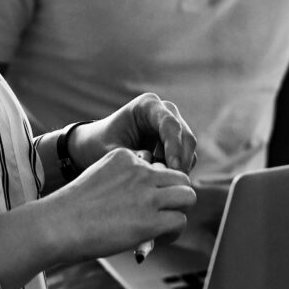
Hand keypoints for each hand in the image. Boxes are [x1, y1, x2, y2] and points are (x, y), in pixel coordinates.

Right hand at [39, 147, 195, 264]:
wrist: (57, 224)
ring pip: (187, 196)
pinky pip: (179, 221)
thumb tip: (141, 201)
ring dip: (179, 211)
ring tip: (164, 226)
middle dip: (175, 195)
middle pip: (180, 177)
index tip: (143, 202)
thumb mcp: (99, 178)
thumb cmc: (71, 208)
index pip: (158, 165)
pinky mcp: (150, 219)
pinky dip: (173, 232)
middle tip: (162, 214)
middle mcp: (140, 170)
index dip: (156, 185)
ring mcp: (147, 194)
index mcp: (126, 156)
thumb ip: (124, 182)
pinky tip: (157, 240)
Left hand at [84, 91, 199, 174]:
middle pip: (185, 135)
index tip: (172, 168)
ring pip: (188, 148)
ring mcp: (173, 125)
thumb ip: (132, 157)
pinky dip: (178, 170)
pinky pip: (186, 157)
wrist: (99, 144)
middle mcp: (164, 111)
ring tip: (162, 184)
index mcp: (147, 105)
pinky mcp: (176, 141)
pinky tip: (163, 182)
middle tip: (171, 182)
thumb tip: (153, 166)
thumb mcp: (110, 150)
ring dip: (180, 167)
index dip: (173, 145)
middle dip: (180, 159)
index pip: (169, 123)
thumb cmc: (102, 144)